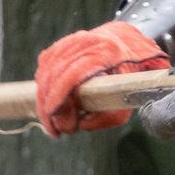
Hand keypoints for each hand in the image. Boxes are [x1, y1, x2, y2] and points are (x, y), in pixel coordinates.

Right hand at [35, 21, 166, 135]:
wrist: (123, 42)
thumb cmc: (129, 73)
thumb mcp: (130, 97)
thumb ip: (111, 115)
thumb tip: (82, 125)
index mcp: (104, 52)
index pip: (73, 74)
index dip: (60, 98)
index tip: (57, 120)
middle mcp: (82, 43)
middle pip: (55, 76)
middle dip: (50, 108)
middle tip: (56, 131)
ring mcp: (67, 43)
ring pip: (45, 74)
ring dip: (44, 102)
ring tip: (52, 124)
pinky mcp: (57, 48)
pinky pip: (44, 71)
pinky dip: (45, 91)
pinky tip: (52, 107)